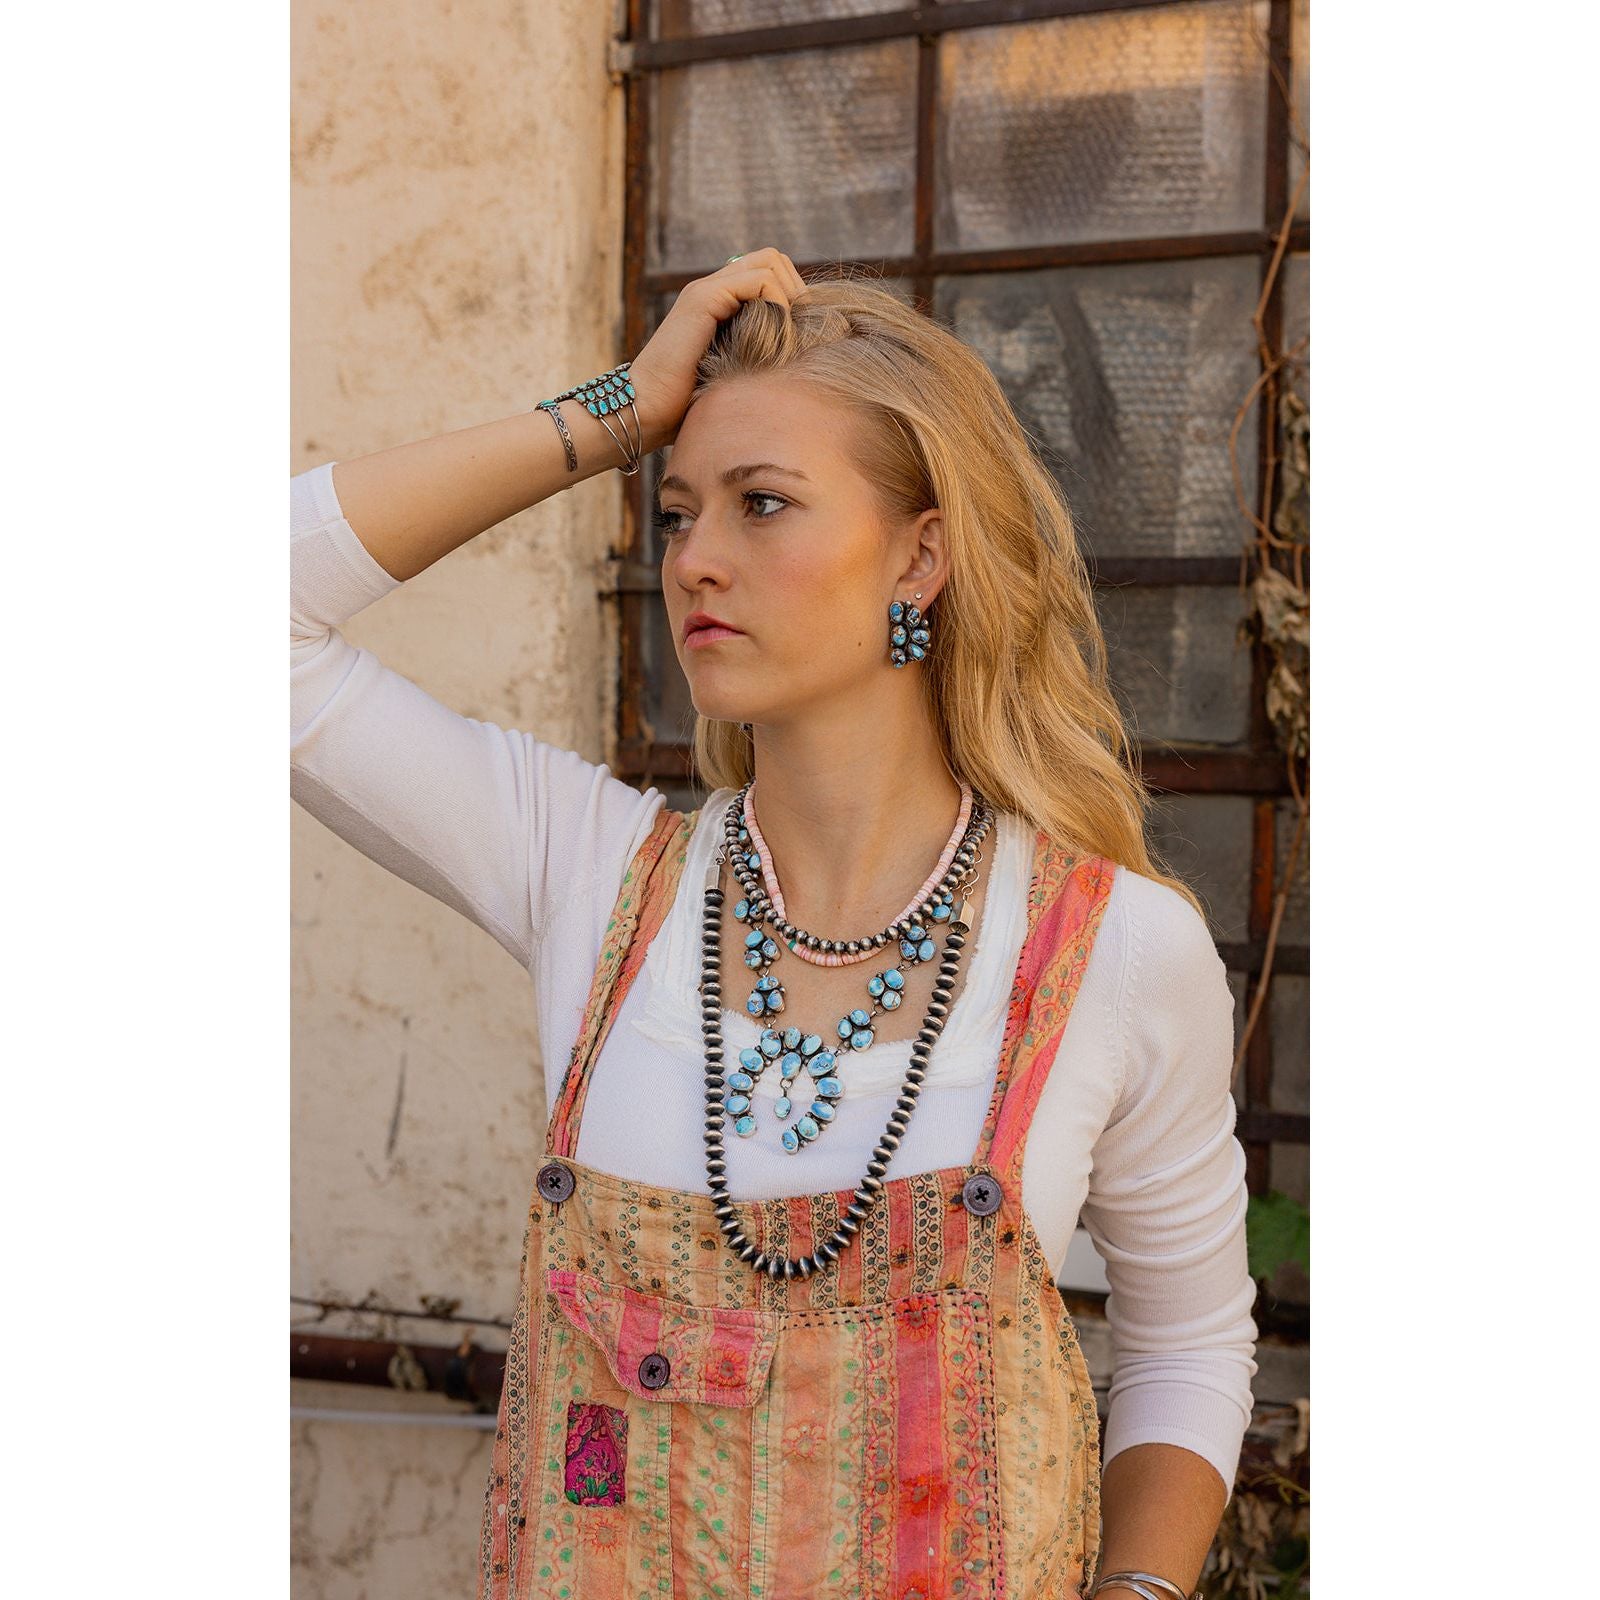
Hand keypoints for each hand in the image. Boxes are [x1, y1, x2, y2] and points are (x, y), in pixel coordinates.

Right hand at [626, 246, 808, 451]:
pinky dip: (778, 305)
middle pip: (773, 259)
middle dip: (795, 291)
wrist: (646, 411)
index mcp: (719, 304)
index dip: (791, 297)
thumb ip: (756, 358)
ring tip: (785, 338)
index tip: (796, 336)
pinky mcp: (704, 298)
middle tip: (796, 333)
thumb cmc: (687, 407)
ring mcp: (706, 290)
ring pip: (770, 262)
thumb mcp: (733, 376)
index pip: (770, 272)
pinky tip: (773, 339)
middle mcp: (712, 289)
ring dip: (789, 297)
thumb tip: (797, 360)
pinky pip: (760, 280)